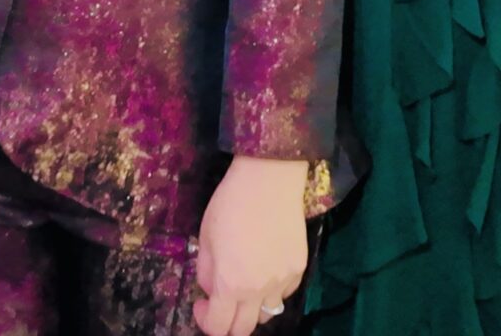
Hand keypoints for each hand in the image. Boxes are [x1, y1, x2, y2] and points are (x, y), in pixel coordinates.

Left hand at [193, 156, 308, 335]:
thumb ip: (206, 273)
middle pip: (244, 330)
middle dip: (228, 323)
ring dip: (252, 308)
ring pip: (268, 314)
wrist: (269, 179)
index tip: (201, 304)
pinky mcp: (299, 268)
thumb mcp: (206, 239)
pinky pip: (284, 293)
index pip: (217, 327)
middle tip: (220, 302)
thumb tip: (212, 291)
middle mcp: (259, 290)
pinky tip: (266, 269)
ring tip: (245, 285)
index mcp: (231, 284)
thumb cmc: (230, 204)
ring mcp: (283, 281)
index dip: (205, 320)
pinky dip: (273, 291)